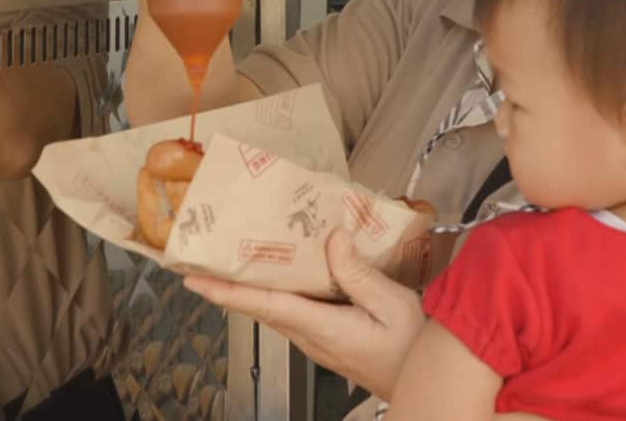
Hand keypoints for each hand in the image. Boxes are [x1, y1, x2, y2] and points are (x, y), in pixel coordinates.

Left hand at [184, 228, 425, 400]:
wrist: (430, 385)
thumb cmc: (415, 349)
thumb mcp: (394, 305)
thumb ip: (360, 274)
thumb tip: (332, 240)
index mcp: (324, 328)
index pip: (265, 306)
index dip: (227, 292)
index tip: (195, 280)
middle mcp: (313, 338)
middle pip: (262, 308)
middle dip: (229, 286)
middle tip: (204, 259)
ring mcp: (319, 343)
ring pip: (277, 311)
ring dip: (252, 289)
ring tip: (236, 259)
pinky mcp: (329, 341)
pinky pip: (294, 312)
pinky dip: (279, 292)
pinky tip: (287, 273)